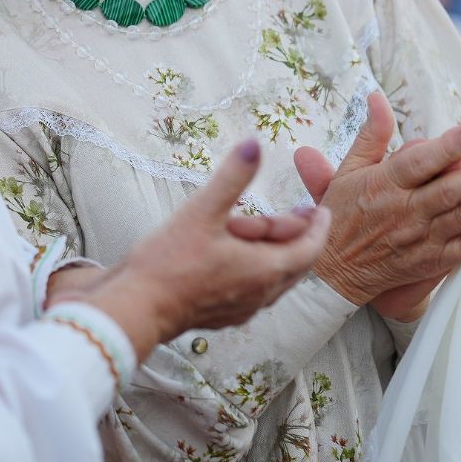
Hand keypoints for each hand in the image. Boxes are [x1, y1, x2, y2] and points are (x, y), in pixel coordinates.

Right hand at [95, 138, 329, 356]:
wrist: (138, 308)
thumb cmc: (170, 263)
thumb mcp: (203, 211)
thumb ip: (232, 177)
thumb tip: (254, 144)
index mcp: (265, 269)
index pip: (309, 248)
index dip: (319, 228)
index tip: (322, 210)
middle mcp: (261, 294)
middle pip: (296, 266)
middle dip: (301, 239)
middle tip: (300, 216)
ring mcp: (243, 309)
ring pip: (276, 282)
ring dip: (279, 257)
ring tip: (270, 236)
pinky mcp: (223, 317)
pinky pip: (255, 293)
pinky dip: (259, 273)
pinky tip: (241, 262)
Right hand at [293, 93, 460, 316]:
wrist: (332, 270)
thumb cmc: (342, 213)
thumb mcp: (348, 170)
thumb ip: (371, 134)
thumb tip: (377, 97)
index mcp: (383, 185)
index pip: (419, 163)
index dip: (447, 147)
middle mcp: (403, 212)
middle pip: (449, 191)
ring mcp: (419, 239)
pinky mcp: (429, 262)